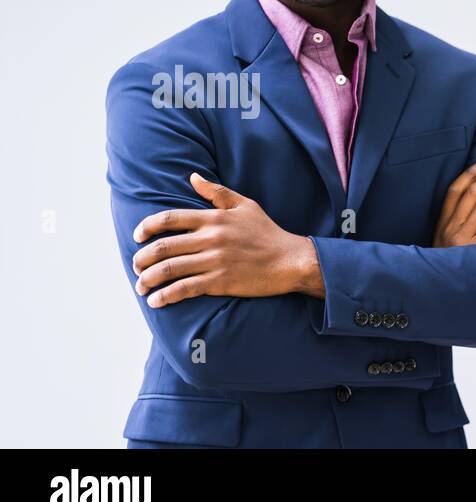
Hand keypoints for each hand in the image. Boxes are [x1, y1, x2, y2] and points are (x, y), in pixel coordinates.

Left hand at [132, 173, 322, 307]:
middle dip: (142, 258)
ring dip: (149, 279)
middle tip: (136, 266)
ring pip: (170, 269)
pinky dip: (166, 296)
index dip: (147, 226)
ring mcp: (215, 261)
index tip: (137, 236)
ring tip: (141, 286)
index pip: (169, 219)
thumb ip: (217, 192)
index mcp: (213, 219)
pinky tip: (156, 301)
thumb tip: (193, 177)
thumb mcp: (245, 205)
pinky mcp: (221, 282)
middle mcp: (210, 239)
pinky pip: (185, 289)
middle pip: (163, 247)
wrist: (291, 261)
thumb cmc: (269, 233)